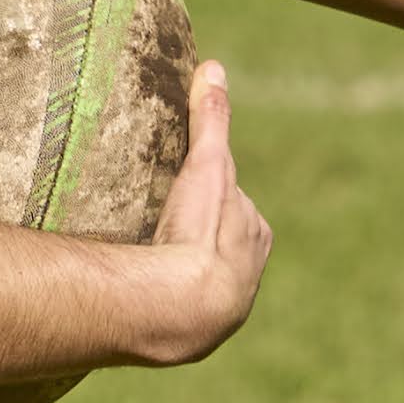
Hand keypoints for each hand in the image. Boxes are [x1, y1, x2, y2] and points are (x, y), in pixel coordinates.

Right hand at [136, 59, 271, 364]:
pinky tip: (148, 296)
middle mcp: (246, 276)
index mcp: (255, 237)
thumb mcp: (207, 166)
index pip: (234, 204)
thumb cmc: (198, 231)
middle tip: (167, 228)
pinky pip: (179, 306)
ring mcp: (221, 309)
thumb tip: (213, 68)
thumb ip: (210, 120)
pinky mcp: (191, 334)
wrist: (184, 306)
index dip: (211, 195)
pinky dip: (166, 297)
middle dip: (199, 235)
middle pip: (222, 242)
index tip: (189, 197)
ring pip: (202, 277)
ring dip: (182, 271)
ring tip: (154, 262)